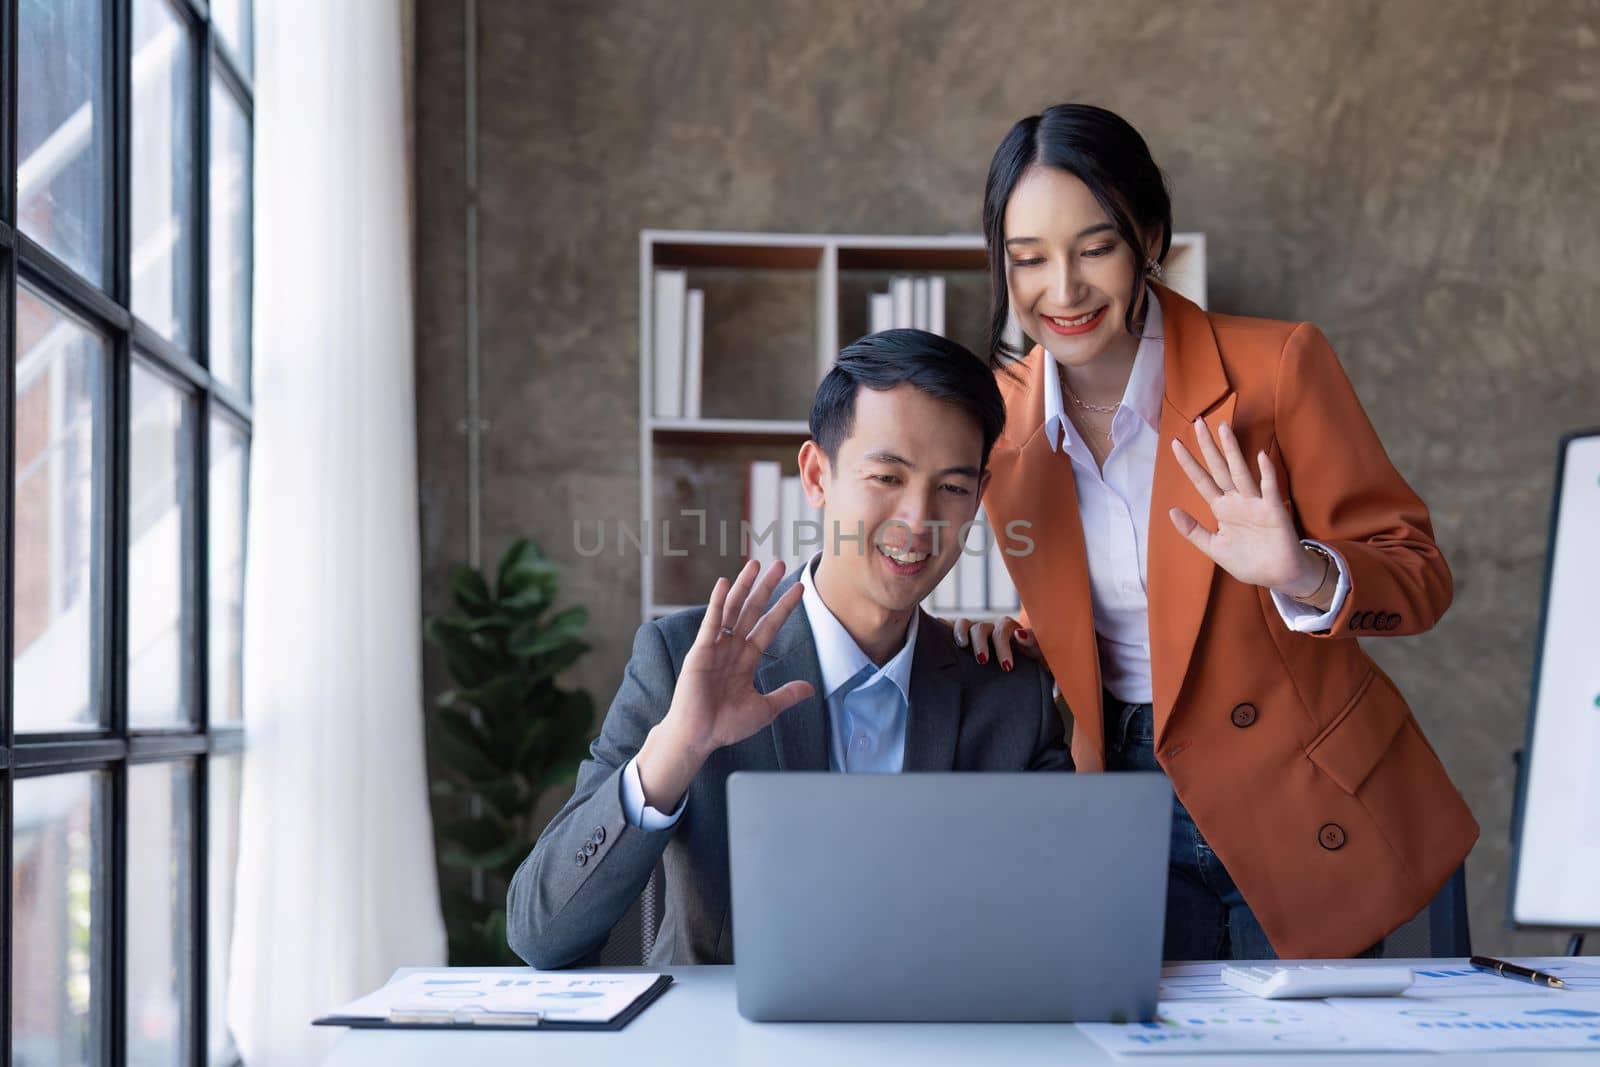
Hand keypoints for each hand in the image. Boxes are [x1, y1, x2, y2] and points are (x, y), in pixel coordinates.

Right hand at [636, 561, 814, 810]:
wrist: (699, 737)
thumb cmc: (725, 725)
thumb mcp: (765, 709)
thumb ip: (786, 695)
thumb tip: (811, 688)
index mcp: (746, 659)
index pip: (769, 626)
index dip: (784, 607)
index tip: (799, 589)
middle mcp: (731, 648)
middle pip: (753, 610)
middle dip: (766, 587)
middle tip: (780, 563)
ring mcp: (715, 647)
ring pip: (733, 609)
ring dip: (744, 586)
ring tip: (755, 564)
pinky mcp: (700, 652)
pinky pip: (711, 623)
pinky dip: (717, 603)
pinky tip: (725, 584)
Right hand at [948, 614, 1040, 671]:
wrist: (1023, 672)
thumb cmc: (1032, 663)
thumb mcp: (1040, 656)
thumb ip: (1034, 644)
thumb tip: (1019, 635)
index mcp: (1011, 631)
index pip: (1006, 631)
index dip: (1004, 645)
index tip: (1007, 666)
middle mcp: (991, 629)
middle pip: (983, 628)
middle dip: (982, 643)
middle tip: (983, 661)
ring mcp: (976, 633)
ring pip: (965, 624)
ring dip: (961, 633)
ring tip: (962, 646)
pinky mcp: (962, 639)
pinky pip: (949, 627)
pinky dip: (941, 626)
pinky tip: (935, 633)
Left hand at [1168, 419, 1324, 597]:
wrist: (1278, 576)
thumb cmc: (1248, 560)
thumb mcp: (1214, 547)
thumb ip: (1193, 531)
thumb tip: (1170, 511)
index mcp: (1221, 509)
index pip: (1201, 481)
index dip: (1188, 463)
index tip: (1174, 443)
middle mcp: (1237, 500)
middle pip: (1219, 468)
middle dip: (1209, 447)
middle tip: (1198, 422)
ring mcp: (1255, 503)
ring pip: (1241, 472)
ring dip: (1233, 451)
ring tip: (1224, 428)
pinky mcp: (1274, 511)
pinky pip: (1269, 489)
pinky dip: (1266, 473)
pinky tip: (1260, 456)